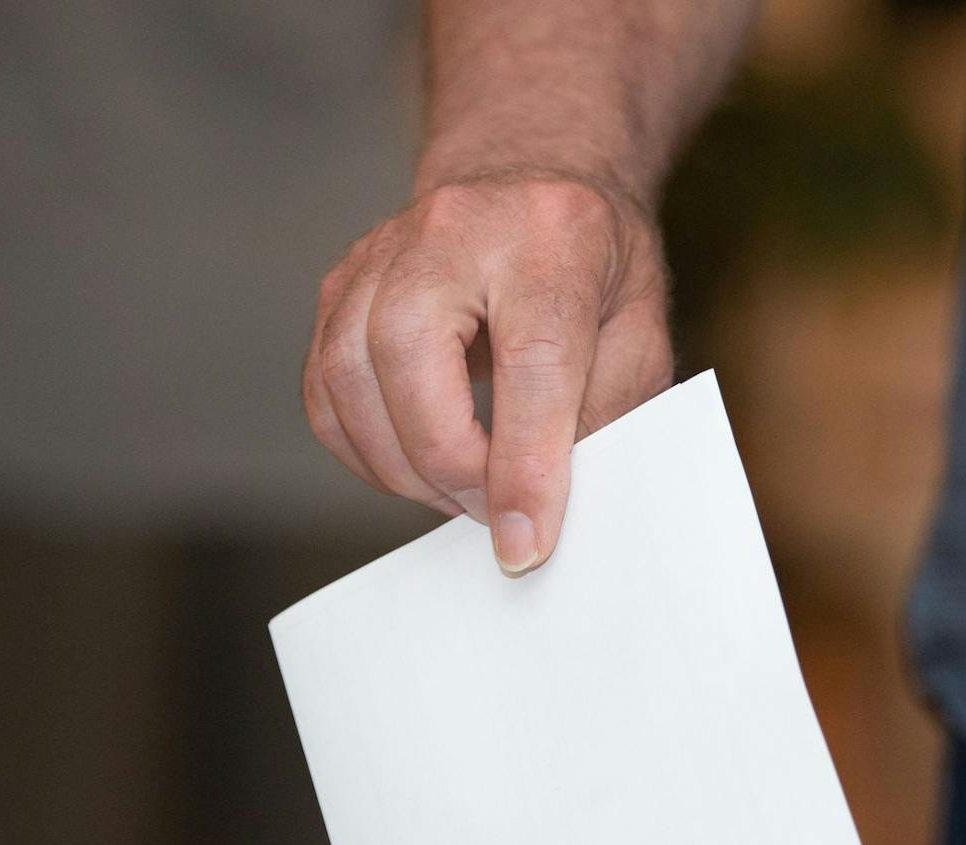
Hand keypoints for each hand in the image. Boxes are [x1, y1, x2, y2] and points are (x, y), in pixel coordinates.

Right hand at [304, 168, 672, 573]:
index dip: (525, 465)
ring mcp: (382, 252)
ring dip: (401, 466)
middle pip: (408, 355)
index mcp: (552, 236)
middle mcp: (454, 229)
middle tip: (493, 510)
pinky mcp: (340, 287)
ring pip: (348, 375)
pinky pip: (324, 391)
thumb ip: (608, 413)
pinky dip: (363, 451)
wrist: (532, 179)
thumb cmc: (595, 267)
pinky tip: (416, 466)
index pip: (532, 361)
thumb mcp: (641, 333)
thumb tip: (554, 508)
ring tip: (462, 491)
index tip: (526, 544)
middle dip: (448, 463)